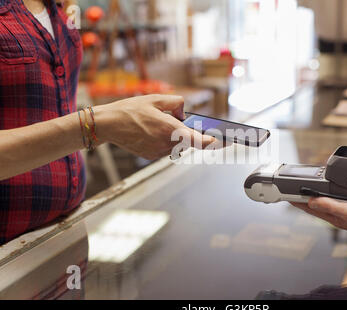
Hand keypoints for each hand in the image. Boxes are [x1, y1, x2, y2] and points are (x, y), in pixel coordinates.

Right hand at [94, 94, 217, 159]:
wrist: (108, 124)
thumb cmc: (130, 110)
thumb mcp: (155, 98)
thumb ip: (176, 103)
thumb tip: (184, 112)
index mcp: (169, 129)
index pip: (197, 140)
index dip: (210, 141)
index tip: (219, 141)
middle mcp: (166, 144)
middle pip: (186, 141)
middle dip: (186, 133)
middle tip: (173, 121)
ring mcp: (158, 152)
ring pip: (175, 145)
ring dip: (173, 137)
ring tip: (155, 124)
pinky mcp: (151, 156)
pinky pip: (164, 149)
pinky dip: (162, 141)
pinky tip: (149, 132)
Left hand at [291, 197, 346, 243]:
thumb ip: (331, 206)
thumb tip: (312, 202)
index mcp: (335, 218)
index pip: (311, 209)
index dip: (298, 202)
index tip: (286, 196)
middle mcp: (339, 217)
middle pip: (316, 208)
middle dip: (303, 201)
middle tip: (292, 194)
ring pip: (326, 206)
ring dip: (315, 199)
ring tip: (306, 193)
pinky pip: (337, 204)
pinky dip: (330, 199)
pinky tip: (331, 196)